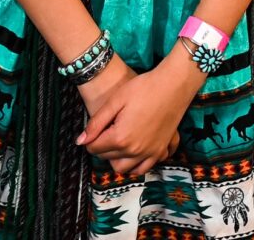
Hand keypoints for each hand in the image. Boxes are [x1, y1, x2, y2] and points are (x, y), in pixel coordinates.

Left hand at [77, 56, 200, 176]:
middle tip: (105, 132)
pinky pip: (145, 168)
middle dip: (102, 148)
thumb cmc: (143, 88)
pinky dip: (136, 165)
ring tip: (118, 143)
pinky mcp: (161, 150)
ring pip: (124, 169)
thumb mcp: (115, 100)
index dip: (90, 138)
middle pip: (107, 159)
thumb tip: (80, 141)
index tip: (96, 128)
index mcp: (120, 138)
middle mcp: (134, 151)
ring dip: (117, 160)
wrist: (173, 85)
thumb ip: (96, 123)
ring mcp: (149, 153)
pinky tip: (134, 152)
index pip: (94, 148)